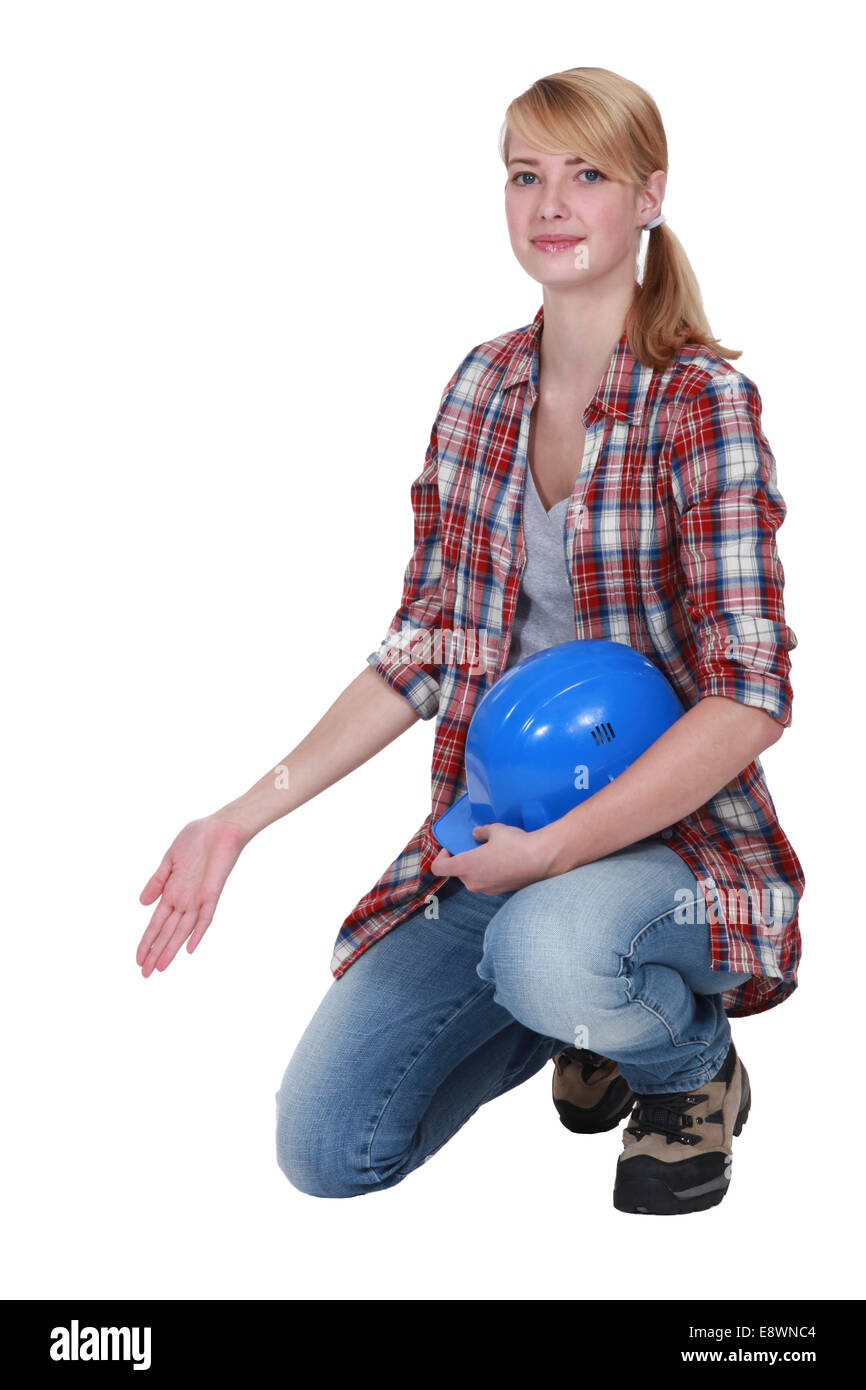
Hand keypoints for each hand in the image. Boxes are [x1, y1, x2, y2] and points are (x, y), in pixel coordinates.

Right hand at [136, 813, 249, 976]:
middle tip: (145, 975)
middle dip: (155, 953)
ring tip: (159, 968)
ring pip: (182, 930)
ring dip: (171, 949)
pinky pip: (206, 916)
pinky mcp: (212, 893)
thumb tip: (141, 904)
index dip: (147, 941)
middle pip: (167, 932)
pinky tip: (190, 949)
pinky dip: (198, 933)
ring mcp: (198, 898)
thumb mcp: (170, 859)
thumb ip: (157, 882)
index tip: (137, 959)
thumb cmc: (197, 838)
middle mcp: (185, 900)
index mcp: (172, 892)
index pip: (156, 923)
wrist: (221, 826)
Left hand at [429, 822, 556, 894]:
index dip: (441, 856)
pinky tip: (502, 861)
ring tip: (490, 853)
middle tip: (473, 847)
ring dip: (476, 867)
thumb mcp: (495, 830)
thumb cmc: (515, 844)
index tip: (450, 848)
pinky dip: (489, 873)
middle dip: (462, 859)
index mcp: (466, 866)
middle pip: (457, 872)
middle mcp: (473, 882)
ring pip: (473, 878)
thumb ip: (482, 832)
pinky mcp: (500, 892)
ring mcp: (486, 889)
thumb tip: (477, 834)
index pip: (439, 868)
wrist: (541, 860)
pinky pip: (487, 882)